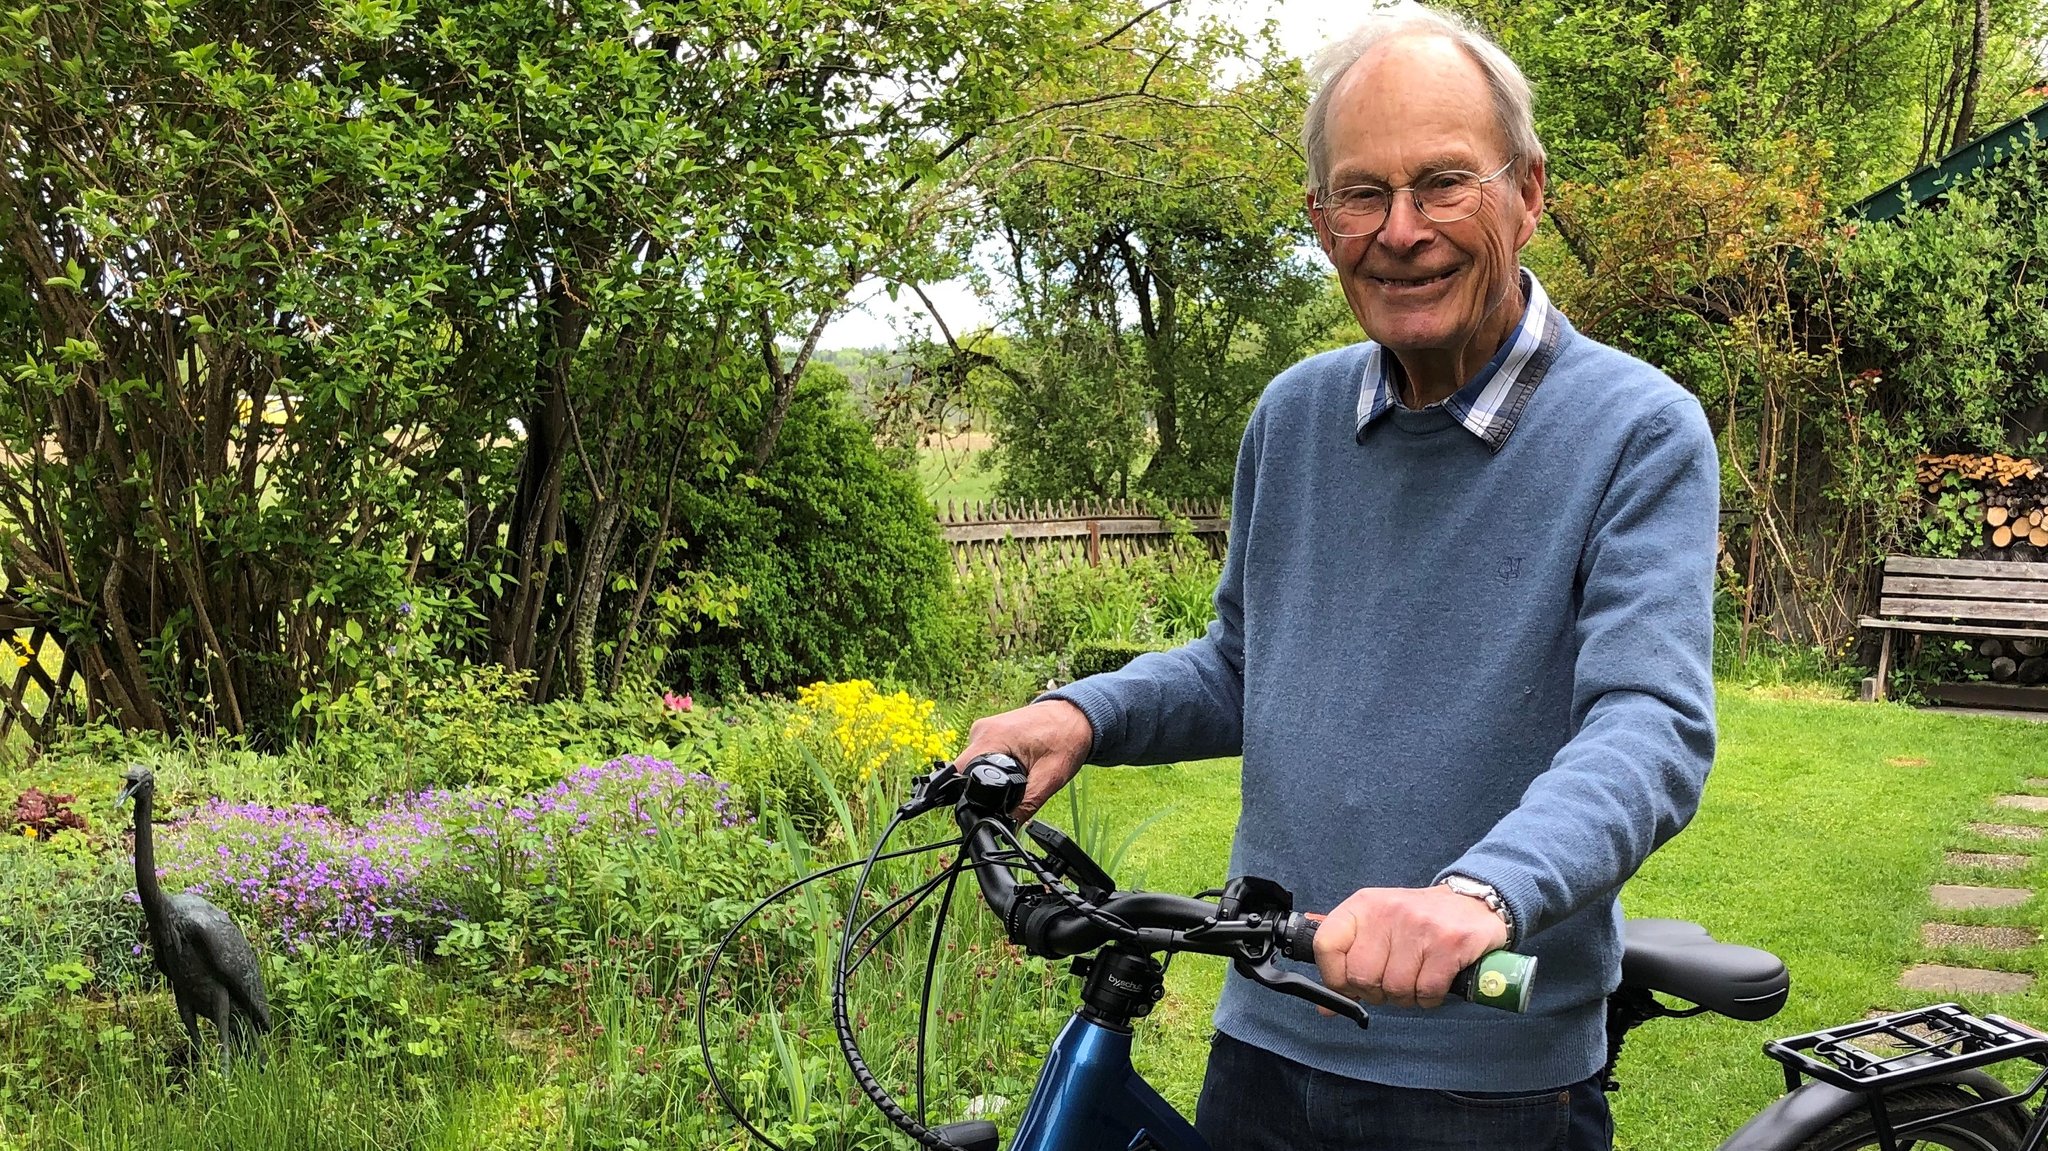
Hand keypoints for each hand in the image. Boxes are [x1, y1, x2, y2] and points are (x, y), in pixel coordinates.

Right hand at [952, 699, 1093, 821]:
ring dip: (991, 775)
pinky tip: (1017, 765)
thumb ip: (1026, 805)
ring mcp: (985, 729)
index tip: (982, 808)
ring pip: (974, 764)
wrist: (1077, 717)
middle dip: (983, 787)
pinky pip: (983, 754)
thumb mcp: (1049, 778)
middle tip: (1013, 789)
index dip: (966, 796)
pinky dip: (996, 765)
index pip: (960, 773)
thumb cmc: (1067, 740)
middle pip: (965, 771)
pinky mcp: (991, 731)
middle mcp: (981, 730)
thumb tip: (1008, 826)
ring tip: (1021, 772)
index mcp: (991, 738)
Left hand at [1311, 884, 1509, 1010]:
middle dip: (1376, 992)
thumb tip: (1327, 1008)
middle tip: (1391, 984)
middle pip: (1362, 976)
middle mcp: (1388, 912)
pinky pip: (1426, 991)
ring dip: (1406, 997)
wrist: (1473, 903)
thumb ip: (1348, 963)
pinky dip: (1429, 998)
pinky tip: (1434, 983)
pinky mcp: (1450, 943)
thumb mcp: (1377, 929)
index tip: (1350, 986)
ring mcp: (1420, 926)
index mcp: (1363, 906)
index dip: (1334, 977)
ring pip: (1395, 988)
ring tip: (1416, 980)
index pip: (1326, 946)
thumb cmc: (1418, 921)